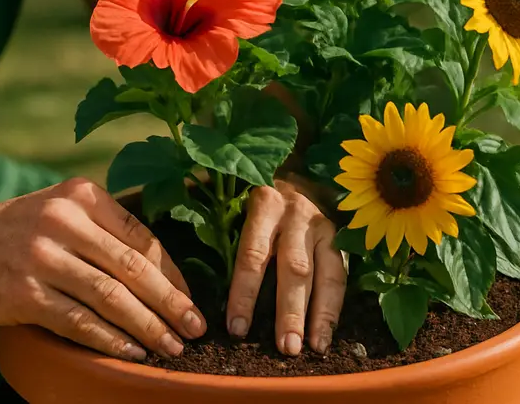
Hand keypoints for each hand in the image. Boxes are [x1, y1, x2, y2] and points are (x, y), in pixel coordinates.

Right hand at [0, 177, 205, 361]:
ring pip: (110, 297)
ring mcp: (41, 256)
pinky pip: (78, 322)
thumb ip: (103, 228)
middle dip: (171, 303)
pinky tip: (131, 353)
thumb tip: (164, 271)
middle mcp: (63, 220)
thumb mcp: (59, 209)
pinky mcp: (22, 293)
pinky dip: (110, 340)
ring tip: (171, 347)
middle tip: (196, 328)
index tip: (192, 299)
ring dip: (147, 327)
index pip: (142, 237)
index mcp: (80, 195)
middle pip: (133, 268)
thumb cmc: (15, 231)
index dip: (173, 274)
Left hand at [226, 180, 345, 355]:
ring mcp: (322, 227)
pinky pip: (339, 276)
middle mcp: (297, 214)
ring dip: (317, 315)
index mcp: (264, 204)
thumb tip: (180, 205)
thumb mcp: (234, 192)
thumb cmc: (255, 193)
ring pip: (322, 274)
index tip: (237, 328)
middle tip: (285, 348)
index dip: (245, 292)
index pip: (253, 253)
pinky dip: (333, 309)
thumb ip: (210, 207)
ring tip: (311, 348)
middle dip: (289, 310)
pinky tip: (324, 337)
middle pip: (293, 268)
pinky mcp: (338, 238)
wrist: (298, 170)